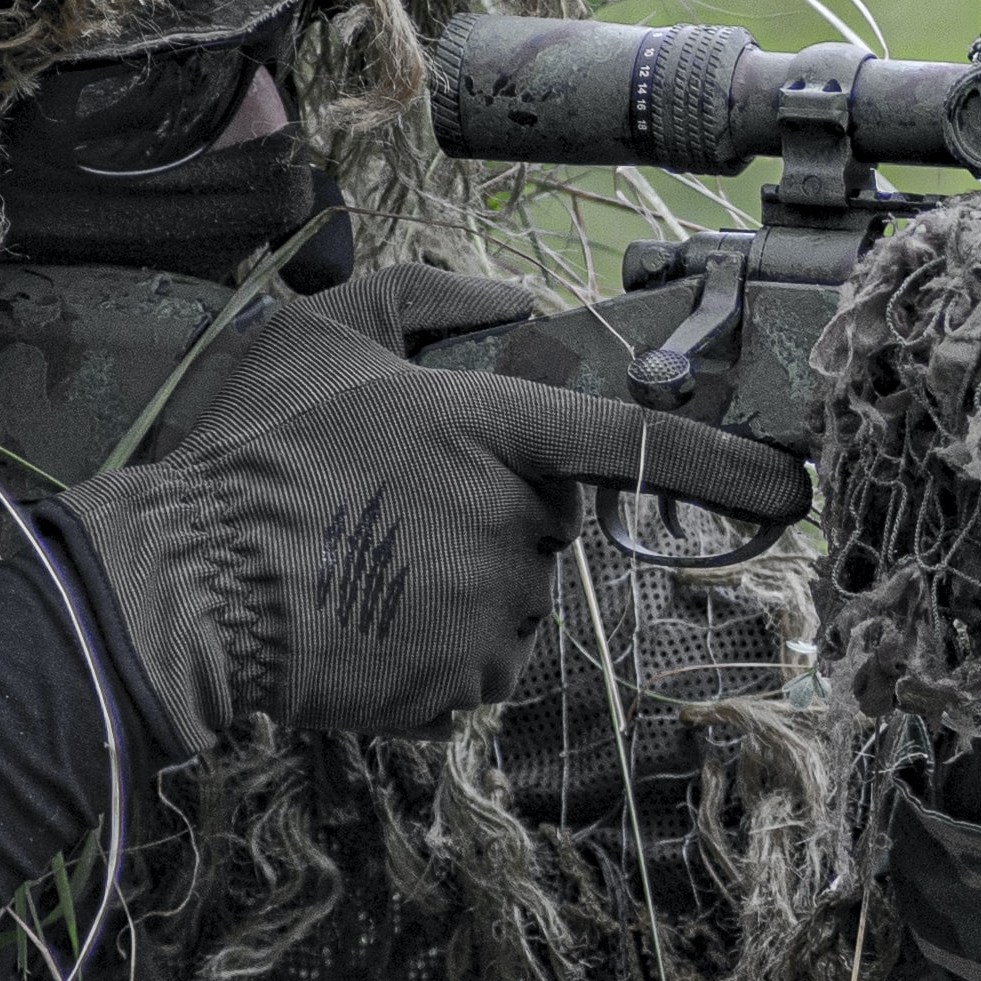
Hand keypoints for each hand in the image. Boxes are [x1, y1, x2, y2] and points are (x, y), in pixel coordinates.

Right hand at [57, 266, 813, 749]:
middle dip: (493, 510)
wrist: (187, 593)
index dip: (722, 464)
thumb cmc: (252, 456)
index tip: (792, 482)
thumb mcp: (322, 333)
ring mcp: (495, 608)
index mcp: (487, 429)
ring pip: (515, 591)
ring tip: (367, 561)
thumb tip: (508, 300)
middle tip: (393, 504)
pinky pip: (483, 657)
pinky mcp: (469, 681)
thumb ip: (425, 300)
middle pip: (549, 518)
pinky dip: (440, 643)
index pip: (631, 442)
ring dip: (464, 579)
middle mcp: (511, 520)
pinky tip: (369, 617)